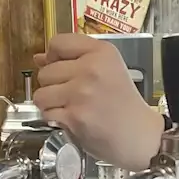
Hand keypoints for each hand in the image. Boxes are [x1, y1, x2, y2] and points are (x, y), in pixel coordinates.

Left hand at [34, 33, 163, 170]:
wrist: (139, 135)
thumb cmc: (124, 105)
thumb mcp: (108, 70)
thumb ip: (74, 59)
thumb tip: (39, 58)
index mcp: (101, 52)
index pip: (58, 43)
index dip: (53, 57)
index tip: (62, 68)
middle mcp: (91, 68)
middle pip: (45, 71)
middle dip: (52, 85)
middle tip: (73, 94)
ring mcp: (81, 92)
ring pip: (41, 94)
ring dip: (50, 104)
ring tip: (69, 107)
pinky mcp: (75, 116)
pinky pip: (47, 113)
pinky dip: (55, 119)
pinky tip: (72, 119)